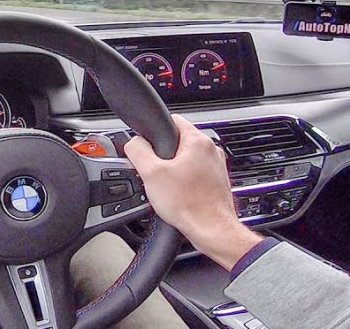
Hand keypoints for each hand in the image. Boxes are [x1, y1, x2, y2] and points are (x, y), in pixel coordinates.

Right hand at [124, 115, 262, 270]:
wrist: (212, 230)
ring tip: (167, 187)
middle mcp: (212, 150)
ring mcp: (216, 167)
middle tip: (154, 172)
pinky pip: (195, 175)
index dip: (154, 130)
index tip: (146, 145)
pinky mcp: (217, 183)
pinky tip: (178, 196)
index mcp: (198, 141)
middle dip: (162, 155)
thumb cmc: (189, 204)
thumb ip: (137, 151)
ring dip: (174, 170)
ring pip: (186, 160)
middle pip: (178, 141)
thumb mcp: (151, 173)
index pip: (172, 119)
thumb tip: (133, 142)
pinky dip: (184, 182)